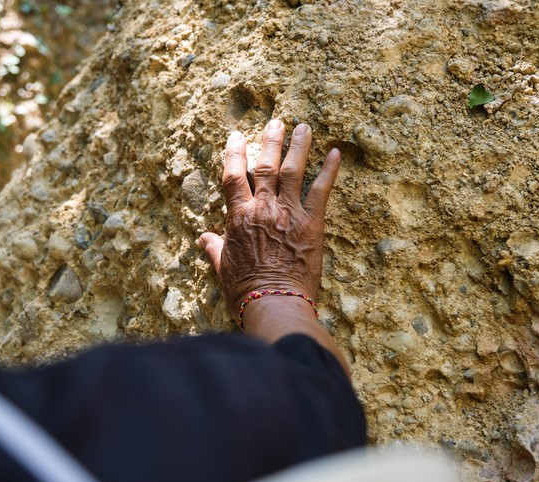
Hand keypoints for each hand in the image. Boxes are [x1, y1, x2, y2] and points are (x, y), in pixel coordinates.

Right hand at [199, 120, 340, 318]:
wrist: (275, 303)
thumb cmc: (245, 291)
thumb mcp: (223, 268)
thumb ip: (214, 249)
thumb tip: (203, 239)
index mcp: (239, 218)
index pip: (233, 177)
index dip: (234, 154)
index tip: (236, 136)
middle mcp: (263, 208)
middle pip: (266, 166)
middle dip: (270, 141)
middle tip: (276, 121)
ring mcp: (289, 213)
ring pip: (293, 170)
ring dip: (299, 146)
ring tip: (304, 127)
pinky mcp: (312, 222)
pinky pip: (322, 190)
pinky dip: (329, 170)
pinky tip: (336, 153)